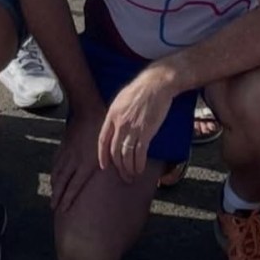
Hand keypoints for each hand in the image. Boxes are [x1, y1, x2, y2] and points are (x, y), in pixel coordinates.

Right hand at [51, 109, 104, 212]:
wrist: (87, 110)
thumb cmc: (102, 128)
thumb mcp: (109, 147)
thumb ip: (110, 162)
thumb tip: (123, 176)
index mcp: (85, 164)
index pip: (74, 186)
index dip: (68, 199)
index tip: (63, 210)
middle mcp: (74, 161)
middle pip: (62, 182)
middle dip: (57, 196)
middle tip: (53, 207)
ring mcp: (67, 153)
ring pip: (57, 172)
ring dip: (54, 185)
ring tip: (52, 194)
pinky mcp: (64, 145)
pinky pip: (56, 161)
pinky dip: (54, 170)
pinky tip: (54, 174)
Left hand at [97, 65, 173, 182]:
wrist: (156, 84)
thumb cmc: (141, 89)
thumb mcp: (122, 99)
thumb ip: (116, 114)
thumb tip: (114, 128)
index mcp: (112, 115)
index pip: (103, 140)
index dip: (103, 156)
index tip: (105, 166)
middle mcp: (120, 124)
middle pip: (115, 152)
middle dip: (118, 167)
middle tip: (123, 175)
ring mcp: (132, 128)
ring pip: (126, 156)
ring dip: (129, 169)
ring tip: (132, 175)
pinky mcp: (146, 132)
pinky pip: (139, 154)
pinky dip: (139, 164)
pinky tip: (140, 169)